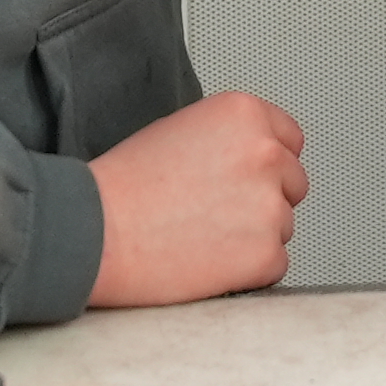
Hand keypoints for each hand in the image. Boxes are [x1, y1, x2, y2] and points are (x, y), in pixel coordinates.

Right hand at [87, 90, 307, 304]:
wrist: (94, 232)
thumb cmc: (122, 187)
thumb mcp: (178, 130)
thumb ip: (227, 139)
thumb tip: (250, 159)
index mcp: (243, 114)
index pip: (290, 139)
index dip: (266, 164)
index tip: (246, 179)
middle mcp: (265, 154)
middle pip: (292, 184)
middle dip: (263, 200)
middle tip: (214, 212)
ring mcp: (270, 205)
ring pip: (283, 226)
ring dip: (253, 236)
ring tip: (200, 236)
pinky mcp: (266, 254)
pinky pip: (275, 264)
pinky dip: (247, 271)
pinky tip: (206, 260)